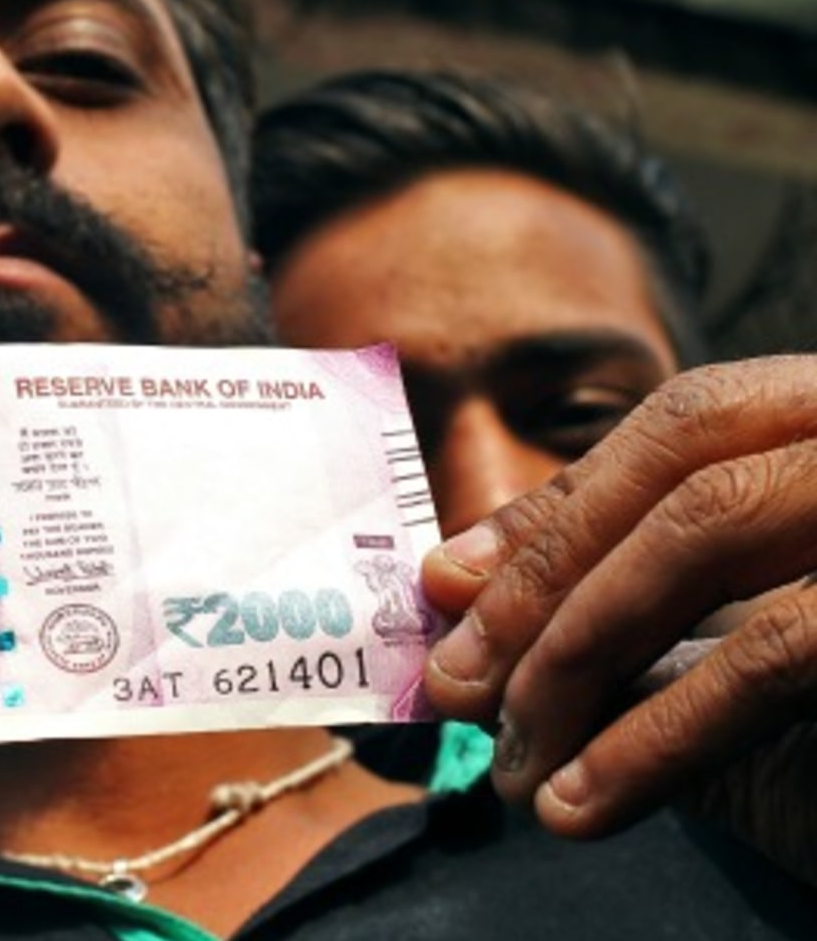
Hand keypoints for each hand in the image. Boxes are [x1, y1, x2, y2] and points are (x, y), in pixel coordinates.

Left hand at [421, 357, 816, 882]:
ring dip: (581, 654)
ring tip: (513, 764)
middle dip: (547, 579)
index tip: (450, 585)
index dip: (562, 502)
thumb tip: (464, 584)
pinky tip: (589, 799)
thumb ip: (651, 578)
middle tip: (452, 683)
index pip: (686, 424)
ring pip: (708, 539)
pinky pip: (772, 652)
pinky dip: (660, 732)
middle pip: (684, 476)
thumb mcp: (771, 601)